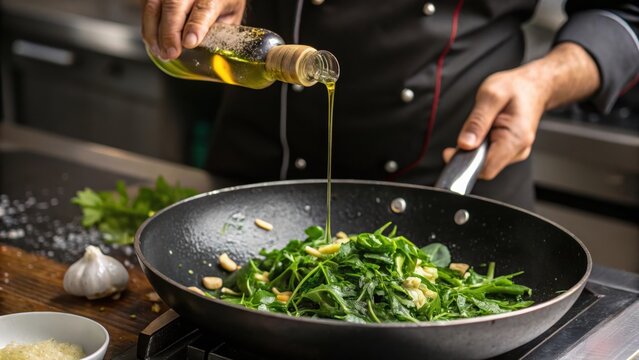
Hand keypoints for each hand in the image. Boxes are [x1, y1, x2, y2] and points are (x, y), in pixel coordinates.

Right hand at [142, 0, 245, 59]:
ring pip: (154, 5)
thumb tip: (210, 54)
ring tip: (161, 52)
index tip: (190, 43)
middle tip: (171, 53)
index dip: (196, 26)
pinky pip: (146, 7)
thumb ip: (220, 32)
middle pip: (174, 6)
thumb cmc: (221, 2)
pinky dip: (147, 27)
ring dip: (154, 32)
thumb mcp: (230, 16)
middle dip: (170, 32)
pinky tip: (153, 42)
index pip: (204, 8)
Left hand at [443, 42, 600, 179]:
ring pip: (486, 162)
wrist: (534, 86)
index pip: (486, 168)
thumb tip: (464, 144)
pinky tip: (487, 131)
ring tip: (482, 127)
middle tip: (468, 132)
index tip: (450, 151)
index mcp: (515, 138)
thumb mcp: (491, 96)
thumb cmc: (515, 88)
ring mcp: (516, 152)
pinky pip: (490, 155)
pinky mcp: (511, 150)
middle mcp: (518, 150)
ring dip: (476, 148)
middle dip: (469, 154)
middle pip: (484, 167)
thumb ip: (477, 121)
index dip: (464, 163)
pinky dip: (482, 146)